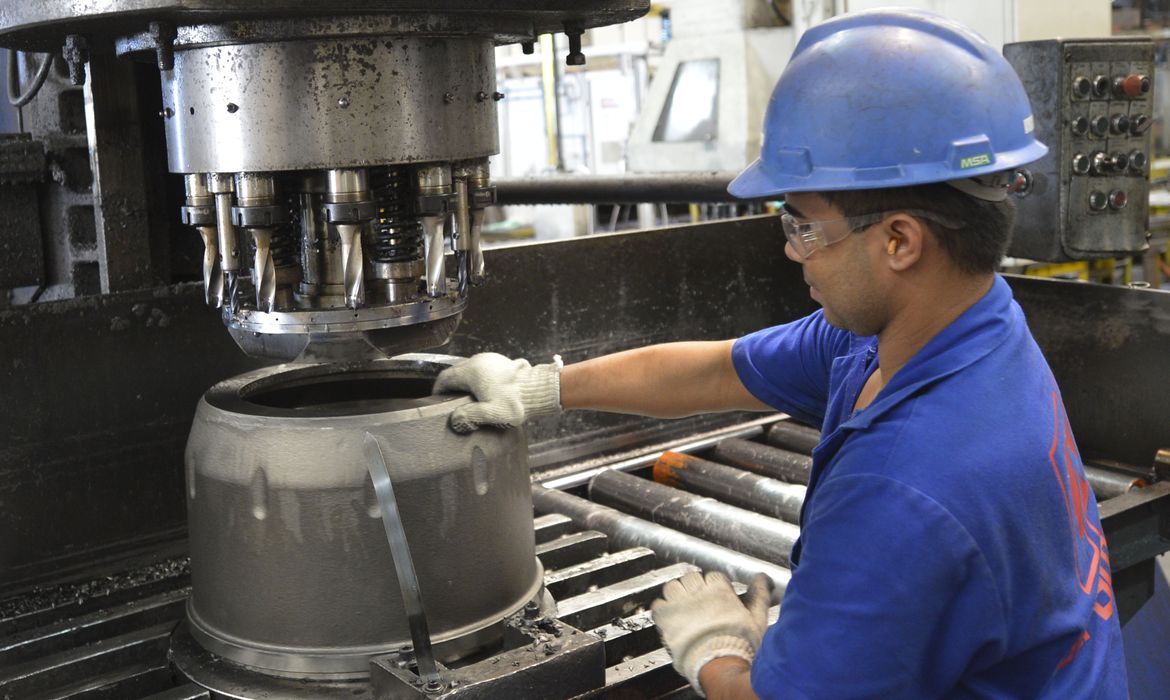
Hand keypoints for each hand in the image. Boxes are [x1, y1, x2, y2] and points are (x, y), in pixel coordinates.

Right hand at [433, 352, 562, 432]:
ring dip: (466, 382)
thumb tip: (454, 419)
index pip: (445, 378)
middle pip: (456, 372)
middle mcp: (479, 360)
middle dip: (452, 387)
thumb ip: (469, 416)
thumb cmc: (516, 402)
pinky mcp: (501, 362)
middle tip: (452, 402)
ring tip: (468, 398)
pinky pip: (483, 369)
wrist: (540, 390)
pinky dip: (479, 379)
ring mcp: (491, 359)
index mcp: (472, 371)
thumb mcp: (490, 413)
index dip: (438, 389)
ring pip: (470, 370)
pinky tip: (484, 392)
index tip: (437, 399)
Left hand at [651, 571, 770, 696]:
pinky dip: (661, 609)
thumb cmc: (740, 644)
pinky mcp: (666, 617)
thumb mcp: (757, 618)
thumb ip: (759, 595)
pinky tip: (669, 617)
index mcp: (719, 589)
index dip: (713, 586)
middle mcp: (698, 592)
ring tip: (681, 607)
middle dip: (694, 588)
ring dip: (676, 594)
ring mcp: (680, 603)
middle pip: (690, 577)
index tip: (715, 596)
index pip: (712, 575)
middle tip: (698, 603)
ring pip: (672, 587)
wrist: (720, 664)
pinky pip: (657, 605)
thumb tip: (762, 579)